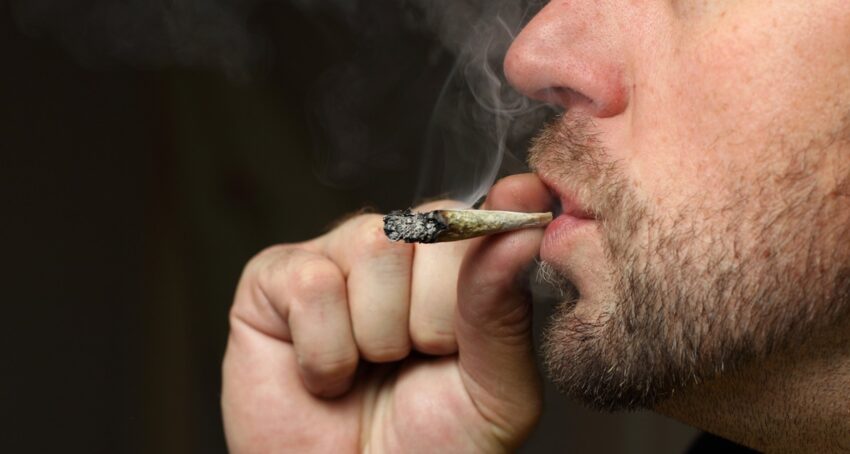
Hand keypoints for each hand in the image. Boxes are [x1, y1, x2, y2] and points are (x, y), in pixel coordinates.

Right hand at [222, 174, 549, 452]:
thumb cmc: (431, 449)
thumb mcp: (494, 391)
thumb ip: (504, 311)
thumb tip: (524, 227)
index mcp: (454, 268)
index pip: (481, 220)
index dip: (495, 233)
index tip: (524, 215)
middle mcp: (397, 251)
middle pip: (430, 227)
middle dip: (432, 318)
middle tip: (414, 362)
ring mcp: (334, 258)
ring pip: (374, 245)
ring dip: (378, 335)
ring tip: (369, 368)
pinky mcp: (274, 279)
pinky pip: (312, 283)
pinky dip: (326, 352)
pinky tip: (327, 376)